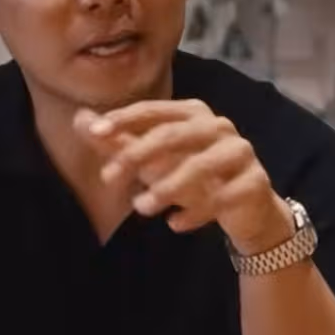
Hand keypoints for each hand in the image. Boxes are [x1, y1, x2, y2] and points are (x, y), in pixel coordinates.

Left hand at [76, 100, 294, 255]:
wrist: (246, 207)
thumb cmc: (192, 176)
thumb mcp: (152, 160)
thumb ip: (118, 141)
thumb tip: (79, 119)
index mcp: (192, 113)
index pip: (153, 110)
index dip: (123, 119)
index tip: (94, 132)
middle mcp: (219, 126)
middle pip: (174, 134)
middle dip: (138, 155)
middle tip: (108, 178)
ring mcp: (240, 153)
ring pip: (200, 166)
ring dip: (166, 188)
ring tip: (140, 208)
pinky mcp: (254, 183)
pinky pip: (222, 198)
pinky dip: (195, 213)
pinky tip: (174, 224)